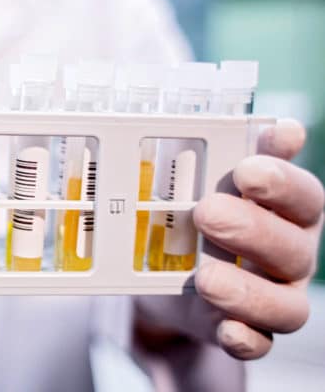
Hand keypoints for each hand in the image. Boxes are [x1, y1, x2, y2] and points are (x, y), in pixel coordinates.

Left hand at [135, 119, 323, 359]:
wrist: (168, 269)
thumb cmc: (200, 214)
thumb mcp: (207, 181)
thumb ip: (235, 152)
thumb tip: (280, 127)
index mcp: (289, 212)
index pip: (304, 197)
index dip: (282, 182)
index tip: (248, 168)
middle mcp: (292, 255)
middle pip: (294, 249)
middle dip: (253, 230)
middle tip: (207, 211)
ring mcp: (274, 296)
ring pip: (285, 305)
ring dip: (248, 291)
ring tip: (206, 277)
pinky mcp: (248, 330)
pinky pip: (259, 343)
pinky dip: (245, 338)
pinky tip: (226, 328)